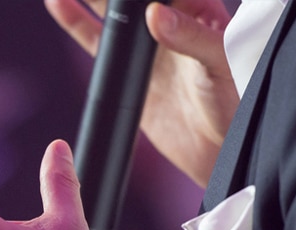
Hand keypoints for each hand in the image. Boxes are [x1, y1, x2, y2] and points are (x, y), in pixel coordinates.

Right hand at [46, 0, 237, 186]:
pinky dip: (76, 21)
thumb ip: (191, 37)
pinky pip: (96, 41)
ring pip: (111, 12)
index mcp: (196, 8)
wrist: (218, 149)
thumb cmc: (235, 101)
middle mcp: (168, 20)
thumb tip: (156, 14)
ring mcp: (144, 45)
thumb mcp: (219, 64)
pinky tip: (59, 5)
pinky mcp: (126, 70)